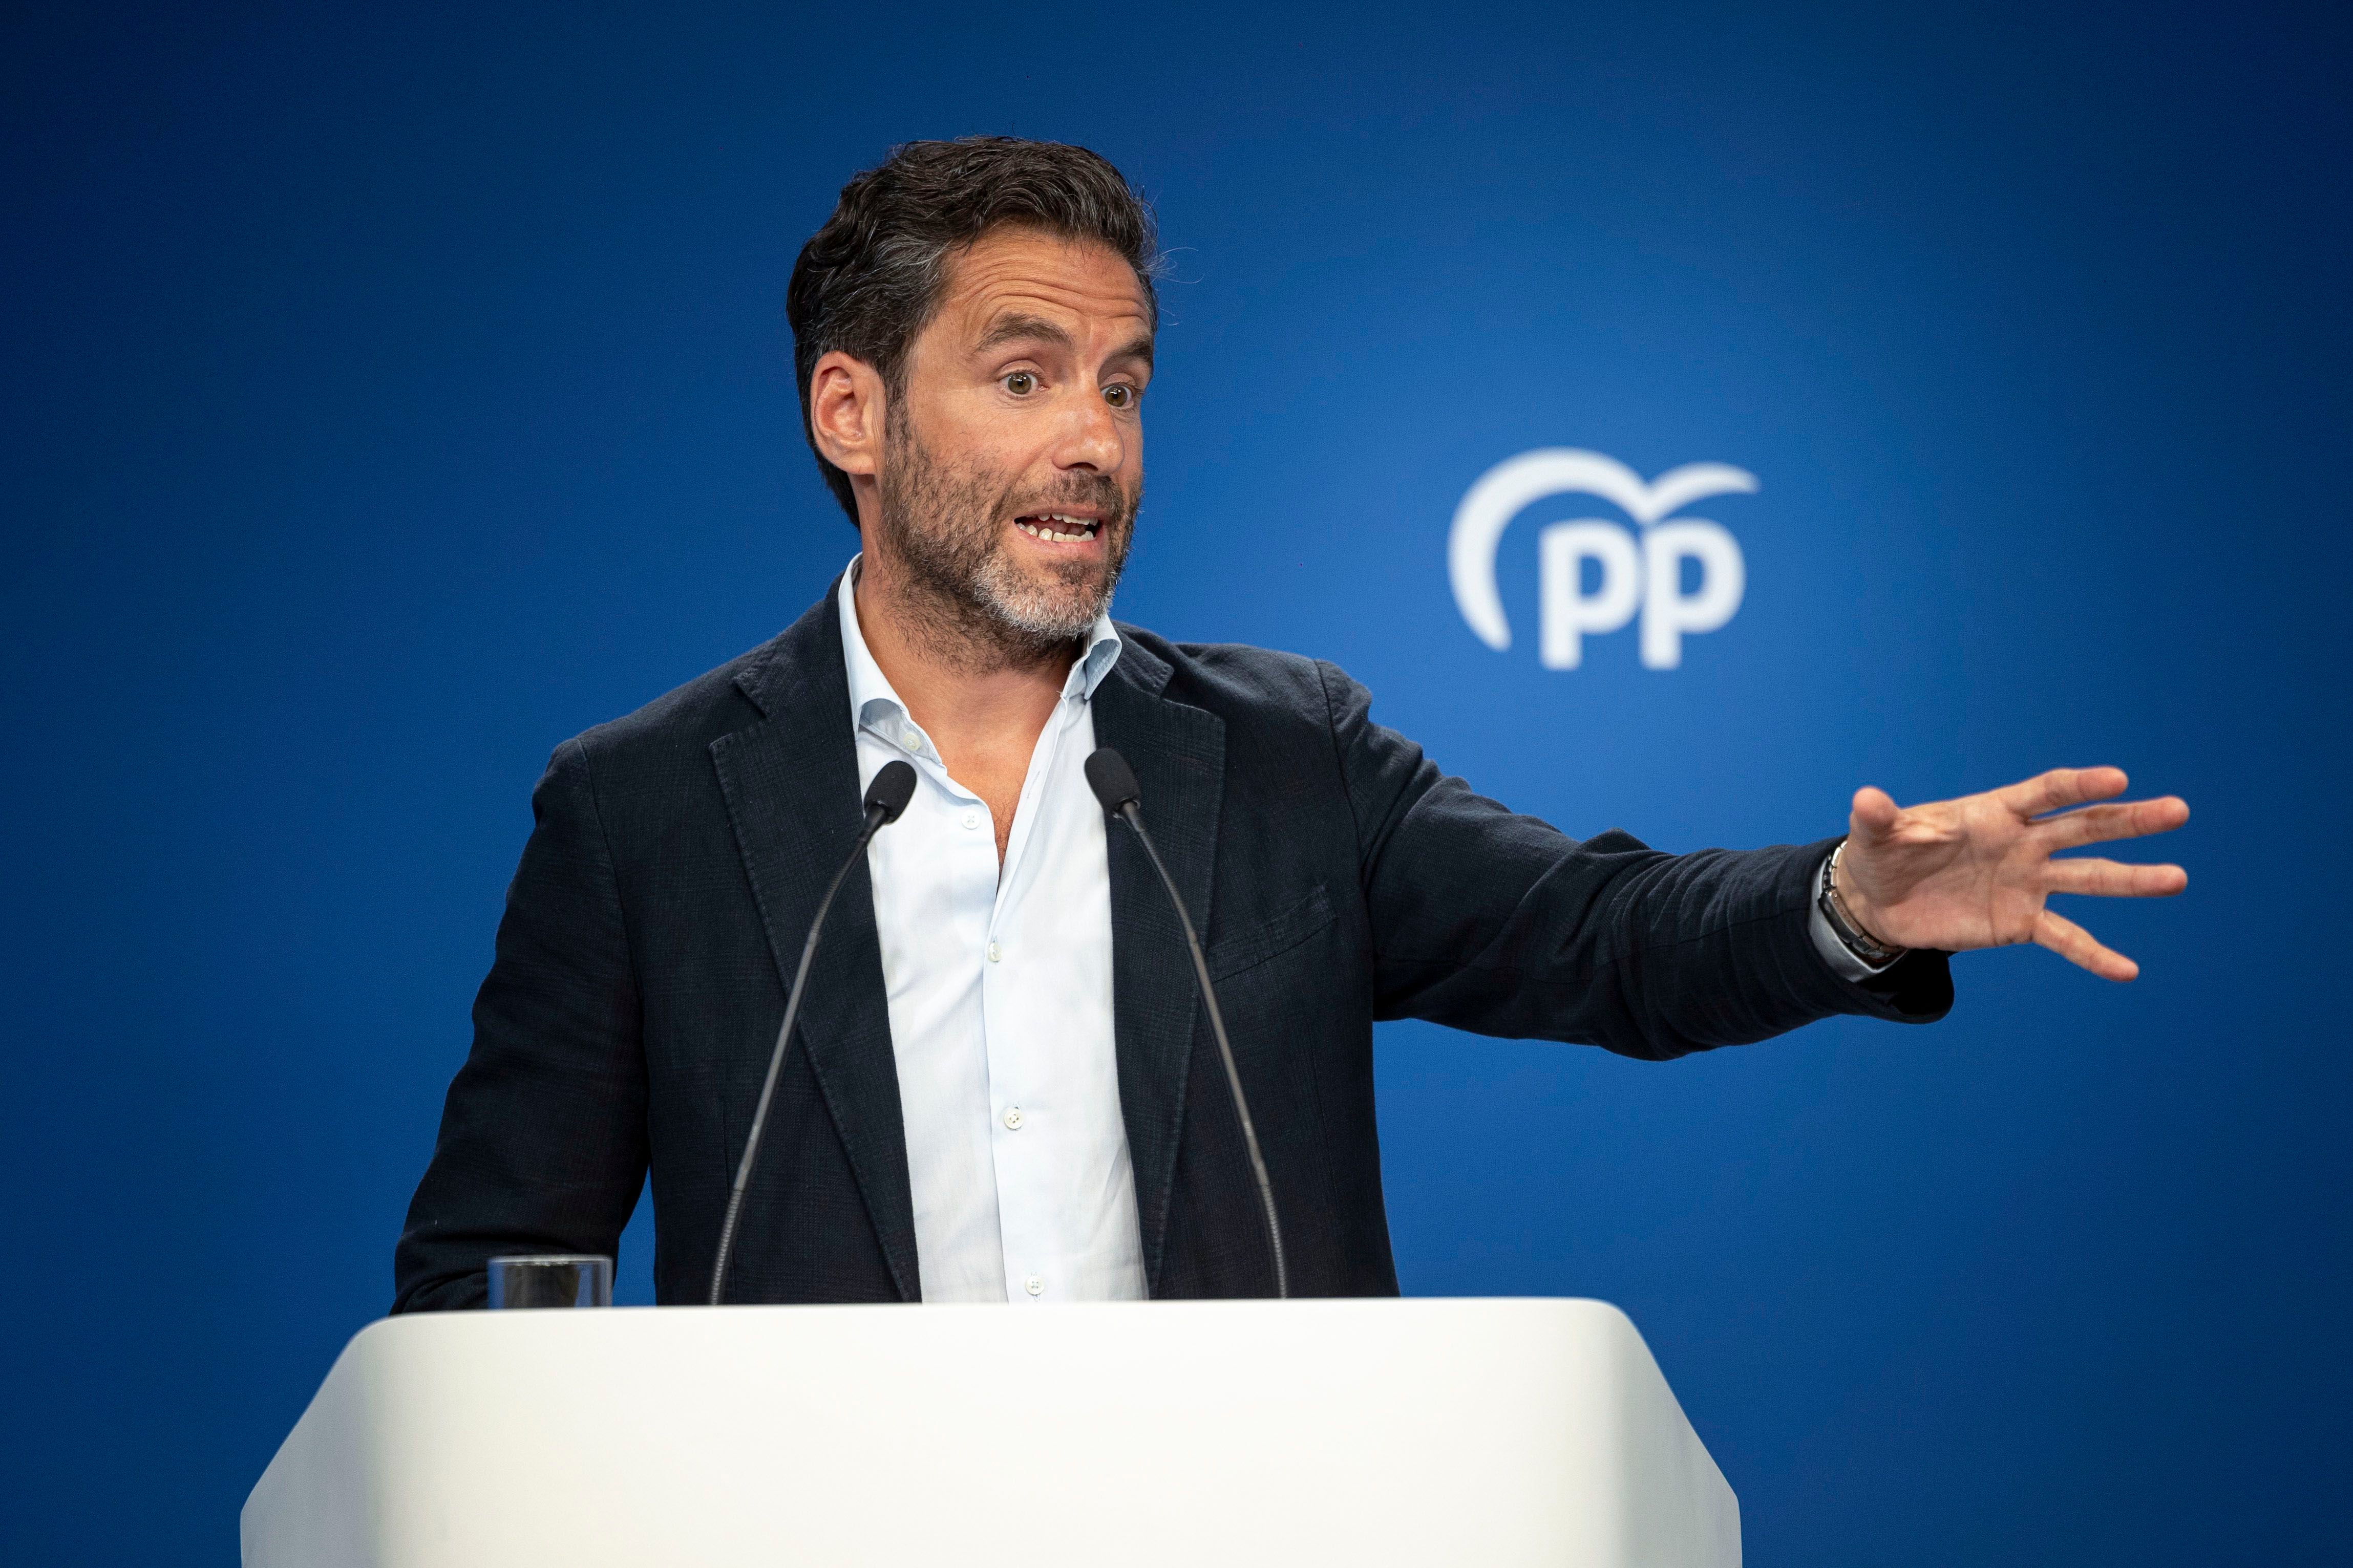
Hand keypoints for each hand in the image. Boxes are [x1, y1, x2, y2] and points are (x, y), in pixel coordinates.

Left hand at [1834, 767, 2188, 981]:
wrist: (1880, 901)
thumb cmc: (1884, 854)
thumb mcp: (1877, 835)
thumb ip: (1879, 818)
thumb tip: (1866, 798)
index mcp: (1994, 812)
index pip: (2045, 792)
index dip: (2079, 785)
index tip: (2119, 779)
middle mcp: (2023, 843)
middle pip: (2083, 826)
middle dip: (2129, 819)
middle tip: (2178, 812)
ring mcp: (2028, 882)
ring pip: (2088, 877)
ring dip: (2132, 879)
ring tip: (2176, 879)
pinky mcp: (2022, 921)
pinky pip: (2066, 937)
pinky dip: (2094, 955)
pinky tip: (2128, 971)